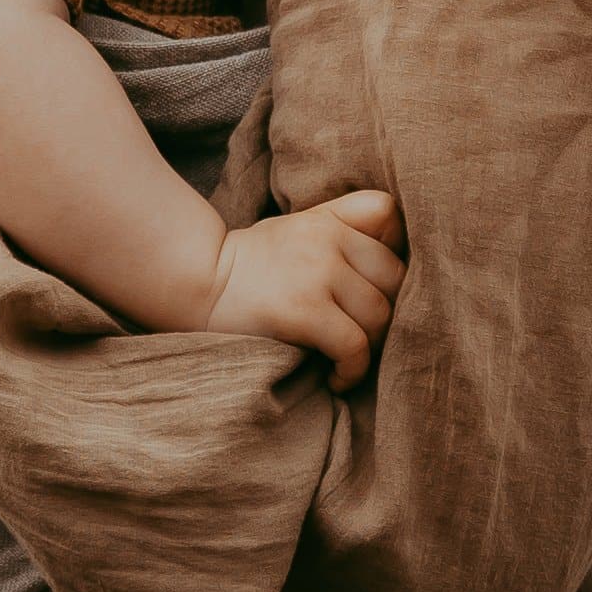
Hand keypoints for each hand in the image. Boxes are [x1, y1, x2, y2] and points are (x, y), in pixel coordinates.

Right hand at [204, 190, 405, 384]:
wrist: (195, 284)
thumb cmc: (249, 266)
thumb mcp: (294, 229)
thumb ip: (339, 230)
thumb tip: (395, 264)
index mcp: (328, 219)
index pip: (388, 215)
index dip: (396, 248)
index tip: (379, 284)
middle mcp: (328, 239)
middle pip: (395, 277)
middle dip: (390, 314)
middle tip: (367, 338)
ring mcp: (317, 273)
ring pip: (380, 316)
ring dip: (373, 348)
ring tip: (350, 361)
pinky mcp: (304, 310)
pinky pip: (355, 345)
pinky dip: (353, 369)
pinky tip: (337, 377)